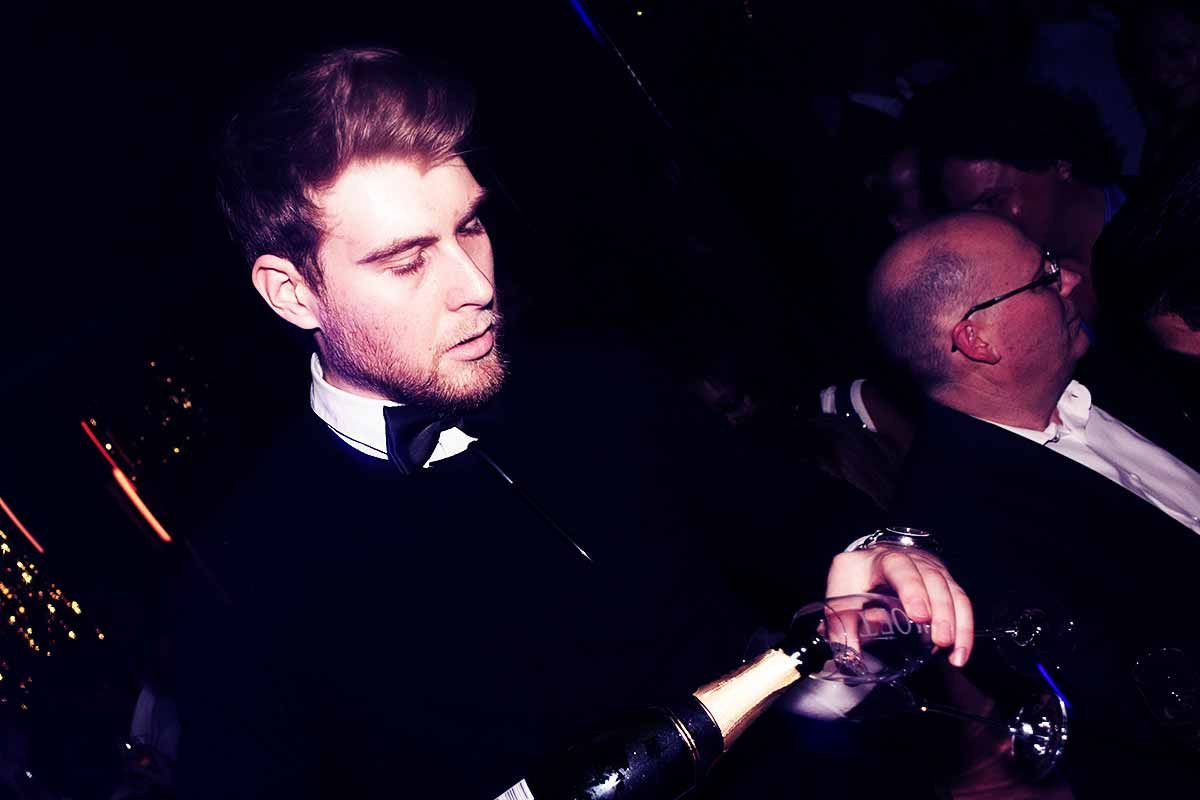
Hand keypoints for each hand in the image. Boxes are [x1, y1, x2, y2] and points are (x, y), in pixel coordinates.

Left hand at [825, 546, 973, 666]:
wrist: (870, 562)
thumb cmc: (853, 582)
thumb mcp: (838, 597)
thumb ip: (840, 625)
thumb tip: (848, 656)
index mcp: (875, 560)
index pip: (897, 566)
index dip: (911, 588)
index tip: (919, 615)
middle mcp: (907, 558)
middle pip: (931, 578)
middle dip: (940, 610)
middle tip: (940, 640)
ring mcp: (929, 568)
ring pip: (951, 590)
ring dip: (956, 622)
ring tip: (953, 651)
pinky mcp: (943, 581)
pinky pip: (961, 602)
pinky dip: (964, 628)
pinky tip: (960, 651)